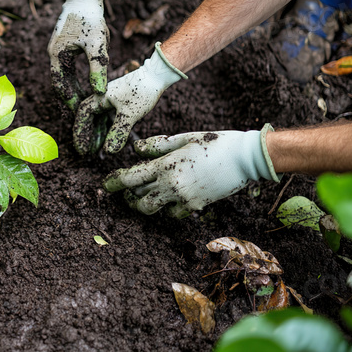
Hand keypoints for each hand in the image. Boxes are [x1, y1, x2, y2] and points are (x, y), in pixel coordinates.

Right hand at [47, 0, 109, 110]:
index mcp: (57, 56)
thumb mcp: (97, 45)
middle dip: (70, 100)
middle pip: (60, 84)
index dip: (69, 101)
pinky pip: (68, 69)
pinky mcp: (65, 46)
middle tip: (79, 116)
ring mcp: (58, 50)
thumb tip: (99, 92)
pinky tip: (86, 87)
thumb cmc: (91, 18)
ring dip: (73, 90)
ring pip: (64, 77)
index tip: (78, 114)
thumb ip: (98, 69)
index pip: (60, 86)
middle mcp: (54, 55)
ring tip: (82, 106)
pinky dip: (75, 79)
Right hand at [73, 43, 186, 154]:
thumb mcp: (130, 114)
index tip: (81, 148)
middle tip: (88, 152)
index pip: (83, 115)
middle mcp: (102, 97)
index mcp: (99, 96)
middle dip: (88, 136)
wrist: (158, 75)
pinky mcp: (120, 101)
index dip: (80, 133)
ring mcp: (111, 99)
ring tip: (97, 150)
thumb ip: (118, 132)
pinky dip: (108, 128)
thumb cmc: (142, 90)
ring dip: (98, 134)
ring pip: (100, 119)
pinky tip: (110, 139)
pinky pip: (110, 117)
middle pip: (90, 118)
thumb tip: (108, 152)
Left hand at [103, 125, 279, 217]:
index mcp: (166, 165)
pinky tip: (168, 198)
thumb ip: (156, 145)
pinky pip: (173, 213)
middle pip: (138, 199)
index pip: (130, 178)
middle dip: (128, 197)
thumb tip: (136, 149)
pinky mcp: (196, 206)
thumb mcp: (182, 138)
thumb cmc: (214, 142)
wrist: (245, 158)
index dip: (114, 182)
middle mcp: (172, 185)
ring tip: (145, 195)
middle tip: (127, 191)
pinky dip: (167, 208)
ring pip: (153, 209)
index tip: (106, 183)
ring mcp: (184, 198)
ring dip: (145, 204)